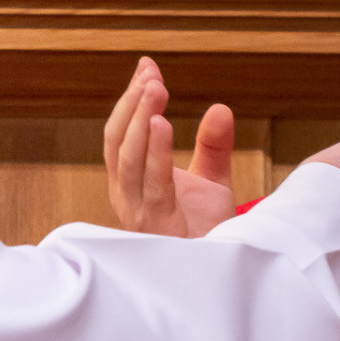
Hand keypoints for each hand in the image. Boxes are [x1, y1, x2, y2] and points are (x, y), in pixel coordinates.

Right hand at [103, 57, 236, 236]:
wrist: (219, 274)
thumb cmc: (207, 231)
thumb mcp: (213, 181)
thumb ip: (214, 146)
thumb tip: (220, 108)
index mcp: (133, 180)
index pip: (124, 132)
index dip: (131, 99)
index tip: (147, 66)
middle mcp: (127, 194)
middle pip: (119, 140)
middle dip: (132, 104)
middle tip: (151, 74)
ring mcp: (137, 211)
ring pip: (129, 158)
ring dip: (139, 121)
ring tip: (154, 90)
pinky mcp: (156, 226)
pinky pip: (152, 184)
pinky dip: (154, 153)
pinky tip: (160, 125)